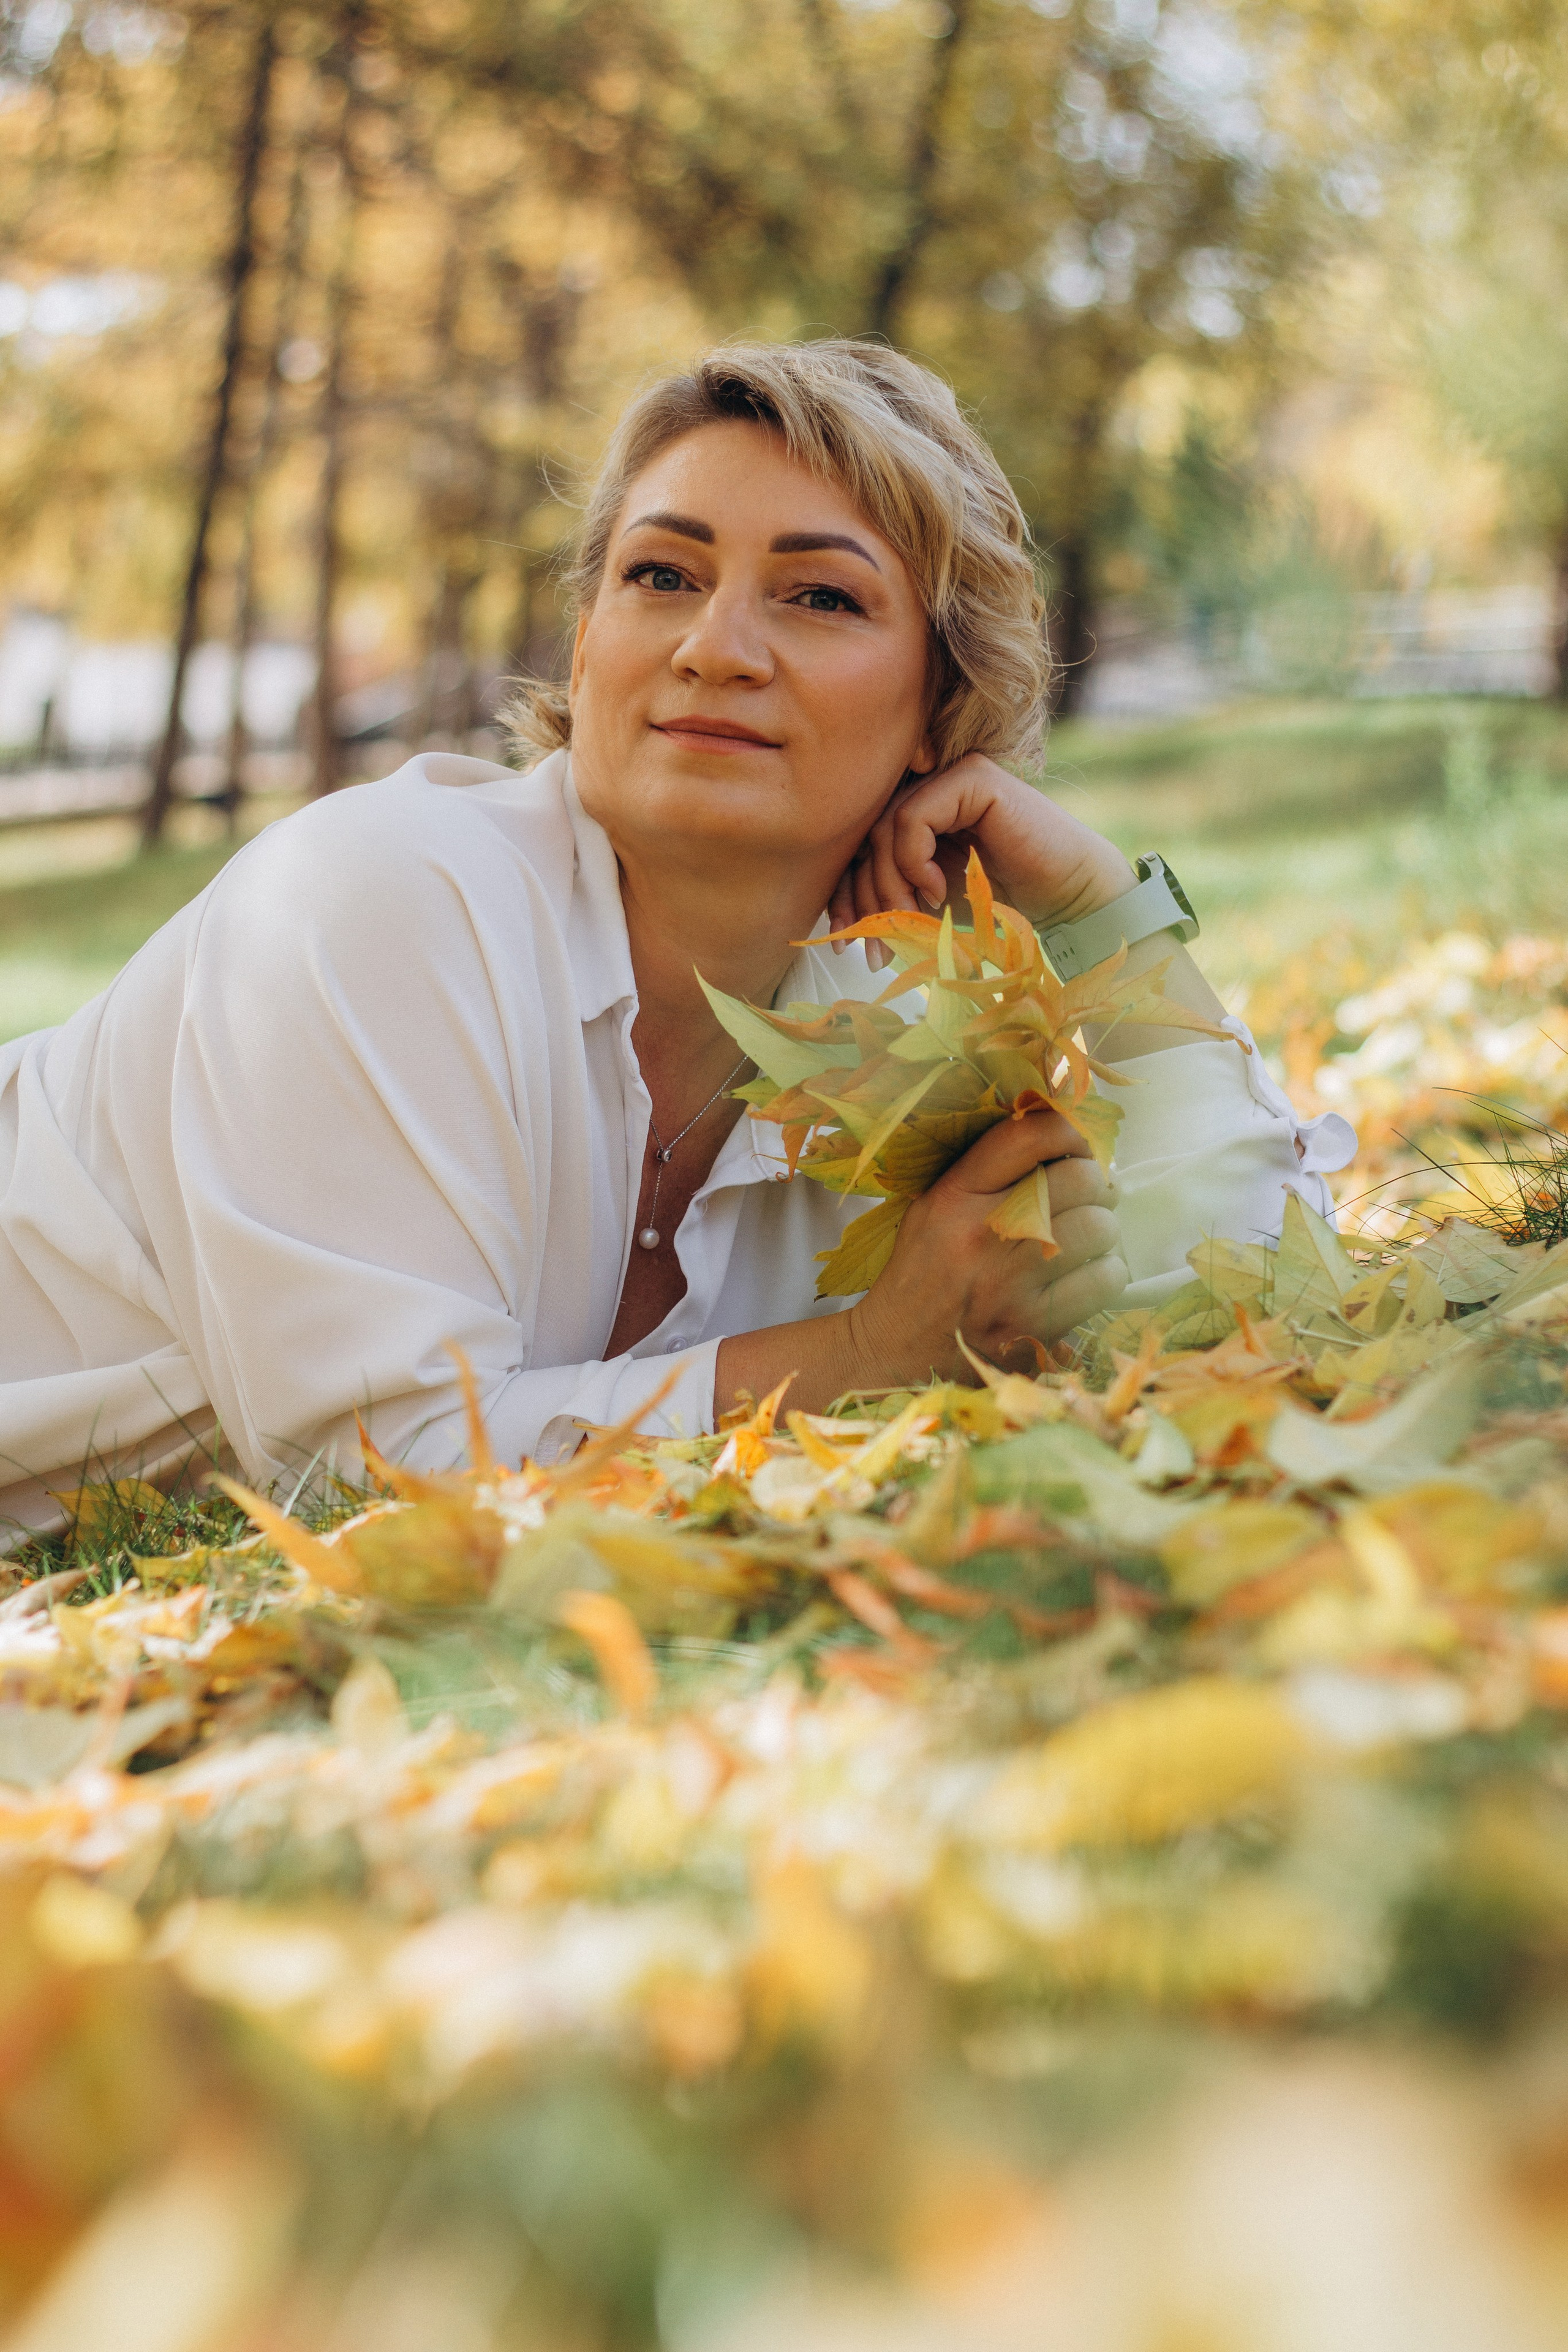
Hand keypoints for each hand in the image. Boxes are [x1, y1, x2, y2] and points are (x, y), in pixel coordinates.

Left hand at [827, 753, 1135, 966]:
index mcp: (917, 810)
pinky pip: (913, 818)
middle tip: (873, 946)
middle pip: (867, 836)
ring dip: (888, 885)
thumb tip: (837, 927)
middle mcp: (930, 784)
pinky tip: (935, 890)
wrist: (1067, 897)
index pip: (860, 844)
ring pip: (884, 827)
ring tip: (908, 921)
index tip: (845, 940)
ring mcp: (951, 775)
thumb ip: (890, 898)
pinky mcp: (972, 778)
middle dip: (864, 898)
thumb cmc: (1001, 902)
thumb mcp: (930, 904)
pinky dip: (913, 861)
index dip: (846, 892)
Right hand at [845, 1108, 1127, 1384]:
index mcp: (956, 1195)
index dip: (1070, 1131)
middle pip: (1080, 1179)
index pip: (1029, 1135)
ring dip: (1102, 1232)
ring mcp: (1012, 1281)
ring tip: (1083, 1241)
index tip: (1078, 1145)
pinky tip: (1084, 1278)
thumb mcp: (935, 1206)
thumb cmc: (924, 1272)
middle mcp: (984, 1232)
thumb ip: (988, 1169)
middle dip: (1095, 1185)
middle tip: (1087, 1198)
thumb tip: (1063, 1135)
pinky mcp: (1037, 1324)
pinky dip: (1105, 1275)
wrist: (896, 1351)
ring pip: (1101, 1228)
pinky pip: (1105, 1279)